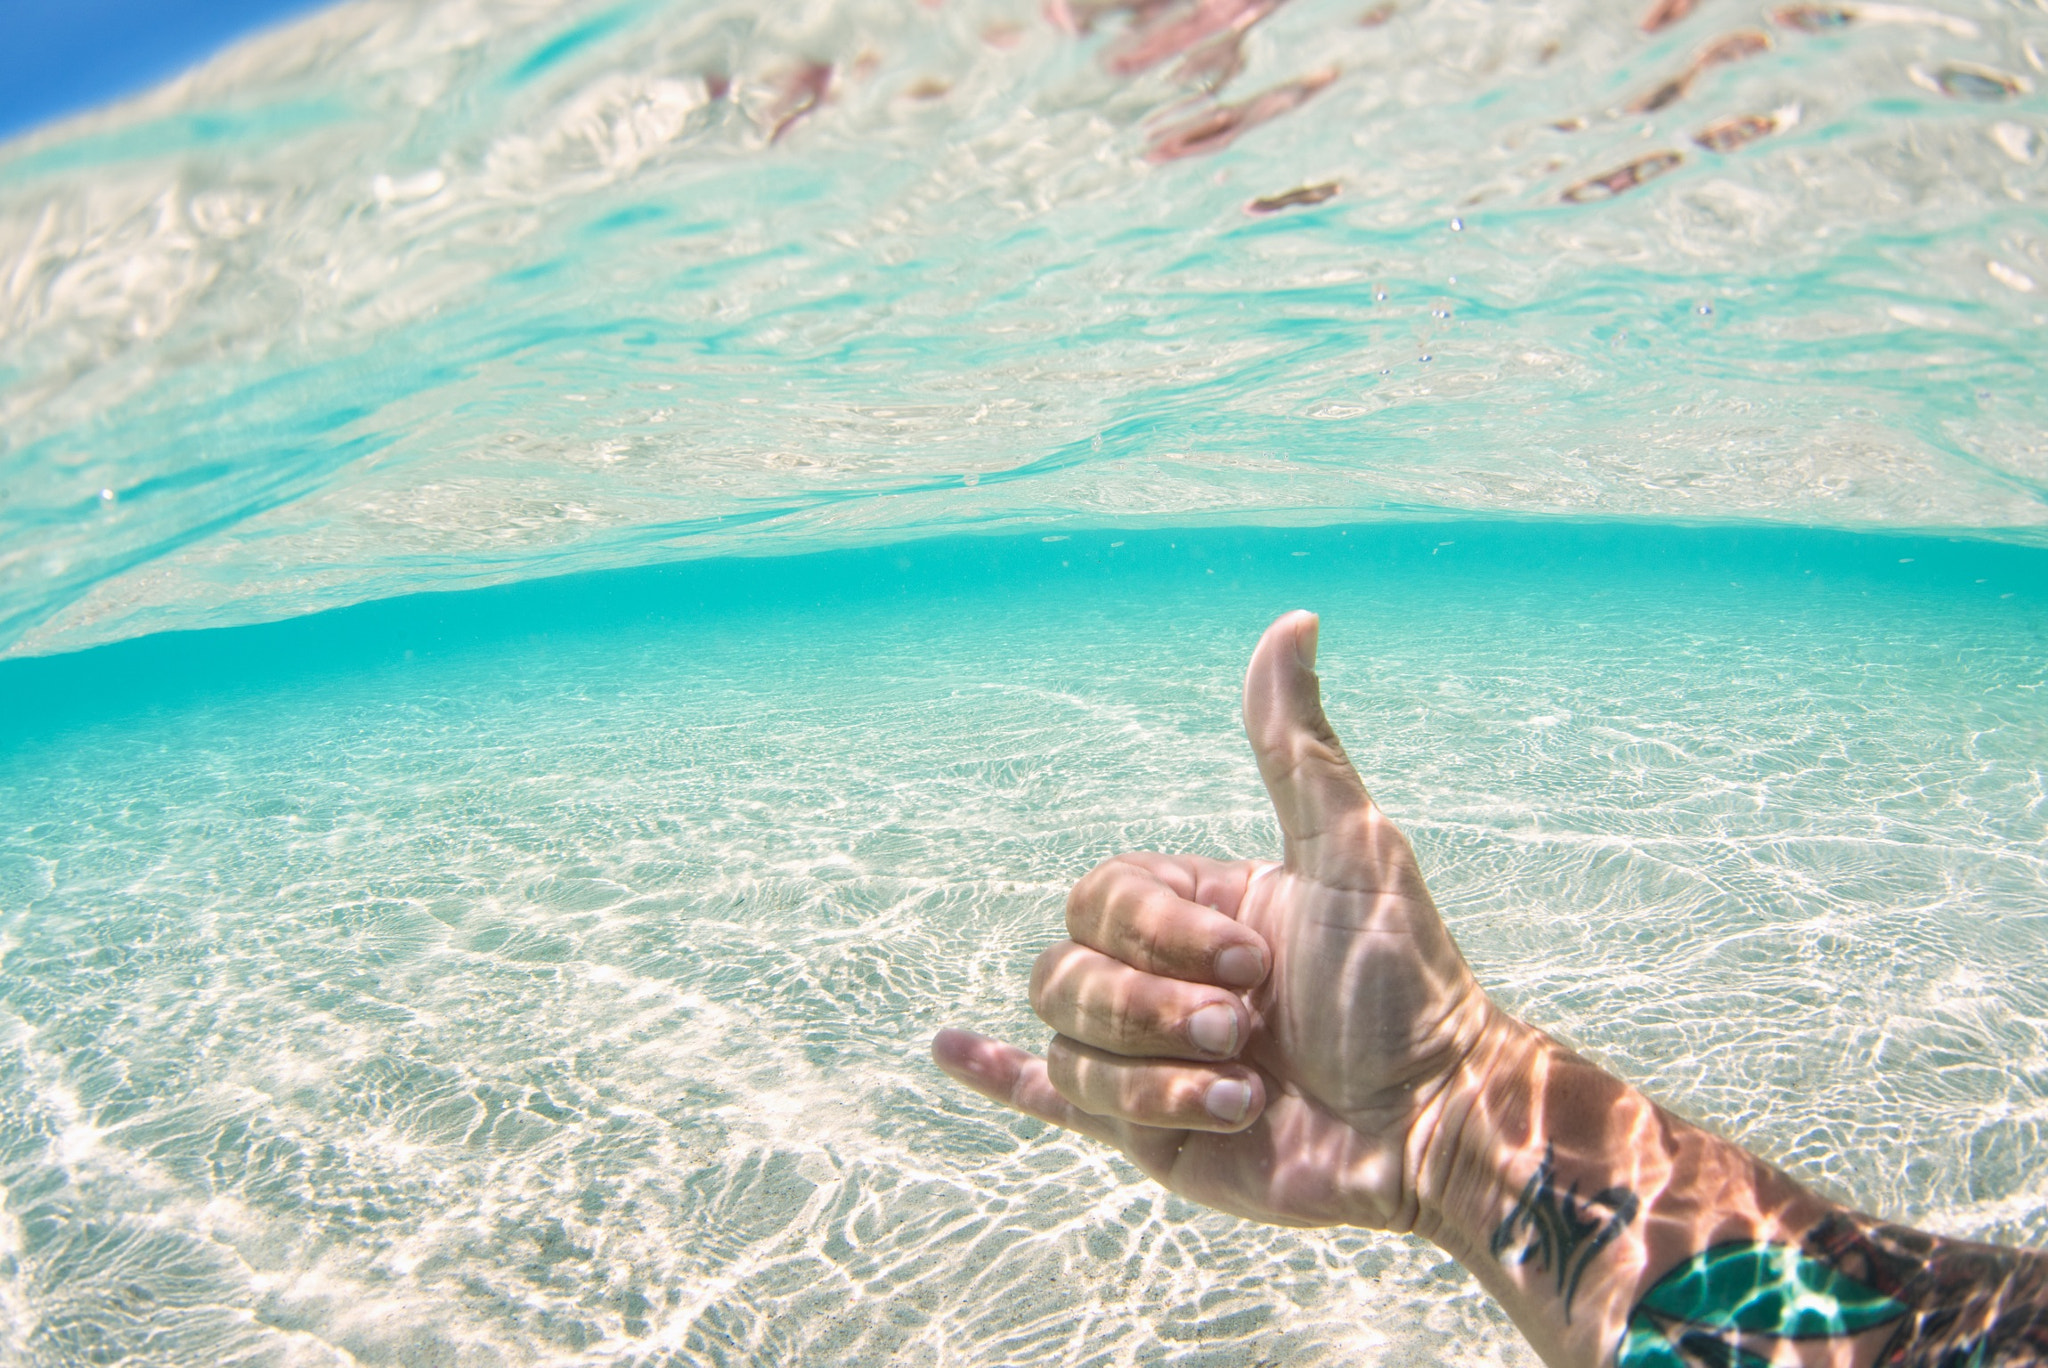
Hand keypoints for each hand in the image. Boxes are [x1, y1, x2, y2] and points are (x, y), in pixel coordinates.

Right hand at [932, 610, 1511, 1232]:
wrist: (1432, 1127)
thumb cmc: (1404, 988)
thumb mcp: (1351, 852)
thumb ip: (1295, 746)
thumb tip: (1296, 620)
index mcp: (1199, 910)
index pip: (1103, 898)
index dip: (1160, 934)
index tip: (1257, 964)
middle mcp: (1164, 977)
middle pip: (1063, 973)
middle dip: (1152, 1009)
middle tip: (1249, 1034)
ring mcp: (1149, 1058)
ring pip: (1068, 1048)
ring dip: (1155, 1077)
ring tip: (1245, 1095)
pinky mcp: (1147, 1132)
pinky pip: (1047, 1097)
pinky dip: (996, 1076)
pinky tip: (946, 1048)